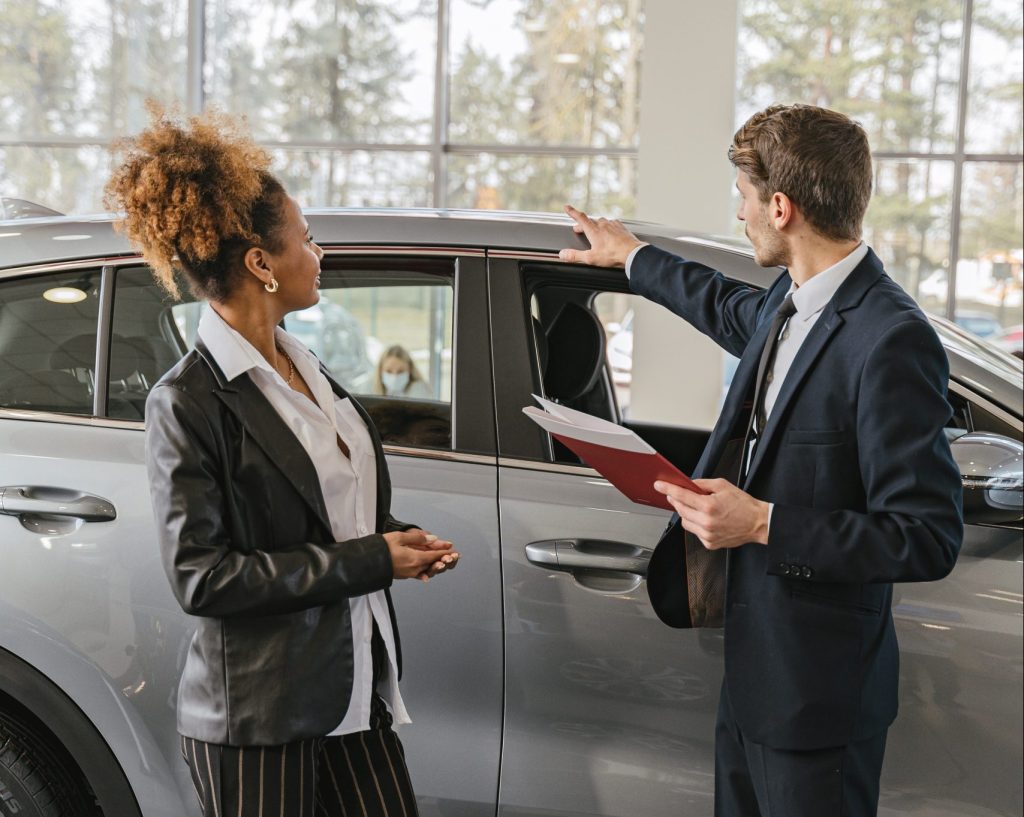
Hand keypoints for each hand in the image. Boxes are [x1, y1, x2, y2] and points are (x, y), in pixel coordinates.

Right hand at [385, 530, 456, 580]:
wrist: (367, 562)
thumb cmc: (381, 548)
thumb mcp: (400, 537)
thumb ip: (418, 538)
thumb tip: (433, 539)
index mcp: (415, 558)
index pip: (434, 554)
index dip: (444, 550)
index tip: (452, 548)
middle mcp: (414, 568)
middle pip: (433, 563)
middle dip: (443, 558)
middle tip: (453, 555)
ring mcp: (409, 573)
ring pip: (427, 569)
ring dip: (436, 565)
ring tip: (444, 561)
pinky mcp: (404, 575)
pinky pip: (418, 574)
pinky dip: (425, 572)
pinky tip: (427, 574)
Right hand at [558, 204, 646, 267]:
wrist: (632, 253)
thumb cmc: (613, 255)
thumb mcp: (591, 258)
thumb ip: (575, 256)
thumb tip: (563, 254)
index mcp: (593, 230)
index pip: (580, 217)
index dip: (572, 212)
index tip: (567, 207)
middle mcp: (603, 224)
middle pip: (590, 221)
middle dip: (583, 224)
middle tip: (578, 229)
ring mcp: (613, 225)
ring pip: (601, 221)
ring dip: (596, 225)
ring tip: (594, 232)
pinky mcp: (621, 228)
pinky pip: (612, 224)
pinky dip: (608, 226)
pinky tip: (609, 231)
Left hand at [654, 478, 769, 549]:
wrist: (758, 523)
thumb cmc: (743, 505)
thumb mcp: (722, 486)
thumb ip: (702, 484)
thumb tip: (687, 484)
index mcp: (709, 506)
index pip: (682, 496)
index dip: (668, 489)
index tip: (659, 485)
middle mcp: (706, 522)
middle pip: (680, 509)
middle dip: (676, 500)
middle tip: (676, 494)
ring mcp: (707, 535)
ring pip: (685, 522)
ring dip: (686, 513)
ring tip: (697, 507)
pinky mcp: (710, 543)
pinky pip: (694, 531)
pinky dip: (695, 524)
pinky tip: (705, 519)